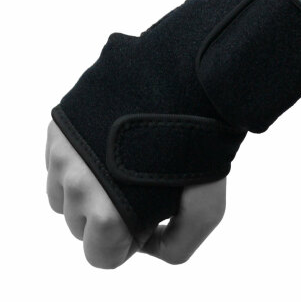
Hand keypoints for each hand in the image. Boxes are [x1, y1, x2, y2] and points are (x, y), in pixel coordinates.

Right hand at [46, 120, 225, 267]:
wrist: (193, 83)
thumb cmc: (203, 147)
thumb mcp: (206, 212)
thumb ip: (176, 247)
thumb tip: (145, 245)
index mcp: (107, 211)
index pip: (99, 256)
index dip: (128, 242)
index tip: (149, 216)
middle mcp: (76, 182)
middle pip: (79, 225)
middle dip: (108, 216)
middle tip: (139, 187)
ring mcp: (65, 151)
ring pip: (62, 195)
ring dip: (87, 191)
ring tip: (123, 165)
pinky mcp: (62, 124)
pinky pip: (56, 162)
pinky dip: (77, 163)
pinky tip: (109, 144)